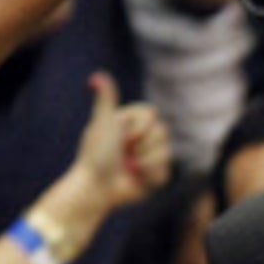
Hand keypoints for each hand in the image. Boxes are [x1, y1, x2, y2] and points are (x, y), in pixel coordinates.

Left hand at [68, 71, 170, 209]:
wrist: (96, 187)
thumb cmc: (95, 155)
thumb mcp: (102, 123)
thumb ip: (105, 100)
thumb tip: (96, 76)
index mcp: (131, 121)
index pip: (152, 113)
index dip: (141, 126)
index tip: (123, 135)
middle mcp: (142, 137)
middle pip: (163, 131)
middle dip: (143, 145)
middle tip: (125, 153)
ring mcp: (150, 156)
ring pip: (167, 152)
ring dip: (146, 161)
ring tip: (129, 167)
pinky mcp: (155, 175)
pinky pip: (165, 171)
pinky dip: (149, 175)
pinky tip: (135, 178)